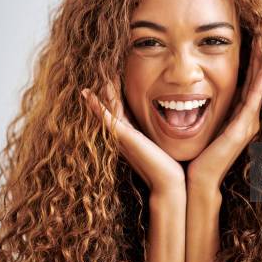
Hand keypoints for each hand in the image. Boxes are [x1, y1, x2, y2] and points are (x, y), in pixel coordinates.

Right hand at [81, 81, 184, 195]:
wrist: (168, 183)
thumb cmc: (168, 167)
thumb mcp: (162, 145)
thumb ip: (160, 135)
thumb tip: (173, 122)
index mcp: (132, 137)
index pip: (121, 114)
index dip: (114, 100)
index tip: (110, 84)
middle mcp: (123, 137)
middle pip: (110, 112)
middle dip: (105, 95)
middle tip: (100, 77)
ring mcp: (121, 137)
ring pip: (107, 112)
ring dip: (100, 96)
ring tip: (93, 80)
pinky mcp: (124, 137)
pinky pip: (107, 118)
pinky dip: (97, 107)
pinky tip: (88, 96)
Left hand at [187, 36, 261, 192]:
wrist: (196, 180)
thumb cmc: (194, 155)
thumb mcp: (198, 125)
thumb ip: (197, 110)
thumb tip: (183, 91)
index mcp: (236, 116)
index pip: (246, 82)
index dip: (251, 61)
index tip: (252, 40)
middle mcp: (246, 118)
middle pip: (256, 80)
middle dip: (260, 57)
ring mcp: (248, 122)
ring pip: (259, 85)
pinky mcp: (244, 127)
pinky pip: (254, 96)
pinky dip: (261, 78)